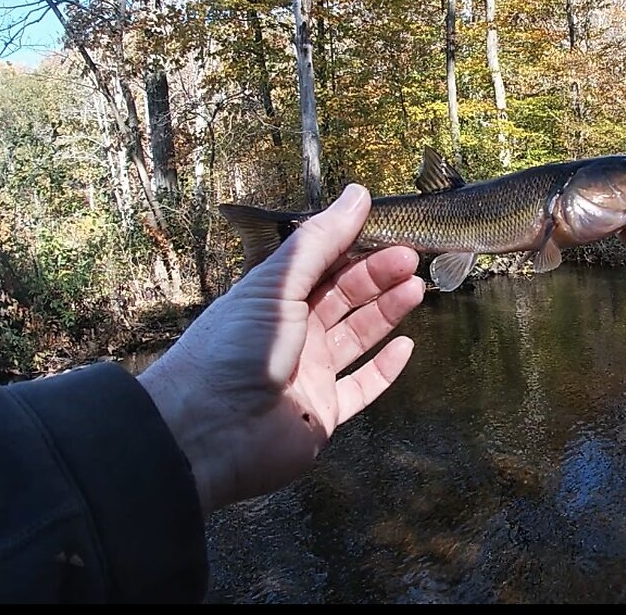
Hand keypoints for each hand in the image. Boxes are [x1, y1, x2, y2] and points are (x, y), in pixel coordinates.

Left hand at [137, 184, 425, 512]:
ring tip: (417, 289)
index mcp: (274, 300)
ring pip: (357, 337)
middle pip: (344, 298)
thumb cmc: (233, 347)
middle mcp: (292, 334)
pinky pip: (361, 388)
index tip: (392, 232)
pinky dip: (385, 369)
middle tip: (412, 258)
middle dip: (378, 276)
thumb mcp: (276, 284)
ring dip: (387, 312)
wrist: (208, 431)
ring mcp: (308, 374)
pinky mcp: (323, 413)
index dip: (357, 247)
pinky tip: (406, 347)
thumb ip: (319, 240)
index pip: (323, 266)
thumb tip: (357, 193)